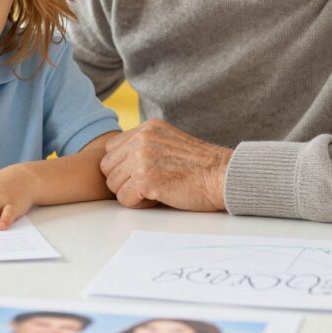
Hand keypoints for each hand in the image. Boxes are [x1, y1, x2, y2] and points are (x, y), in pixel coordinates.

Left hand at [100, 119, 231, 212]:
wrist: (224, 176)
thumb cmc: (202, 167)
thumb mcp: (170, 143)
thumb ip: (145, 146)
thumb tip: (120, 163)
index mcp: (147, 128)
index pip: (111, 148)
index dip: (123, 166)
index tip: (141, 173)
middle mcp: (141, 139)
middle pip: (107, 167)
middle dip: (123, 181)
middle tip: (148, 185)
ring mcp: (141, 158)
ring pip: (113, 184)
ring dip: (131, 193)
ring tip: (155, 191)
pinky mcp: (145, 179)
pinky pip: (124, 199)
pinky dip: (138, 204)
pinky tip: (158, 198)